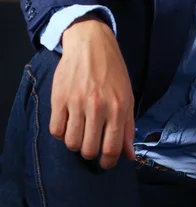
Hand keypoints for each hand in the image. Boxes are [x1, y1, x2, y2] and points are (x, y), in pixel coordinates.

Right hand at [49, 16, 135, 168]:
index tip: (106, 162)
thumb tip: (129, 156)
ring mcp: (77, 103)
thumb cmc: (112, 71)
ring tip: (80, 133)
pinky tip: (68, 124)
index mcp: (118, 108)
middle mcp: (98, 107)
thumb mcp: (128, 97)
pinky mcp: (59, 98)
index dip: (108, 162)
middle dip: (91, 153)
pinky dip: (61, 133)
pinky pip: (56, 130)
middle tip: (92, 144)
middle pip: (89, 149)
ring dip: (75, 143)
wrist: (91, 44)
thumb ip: (128, 128)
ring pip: (71, 143)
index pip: (111, 148)